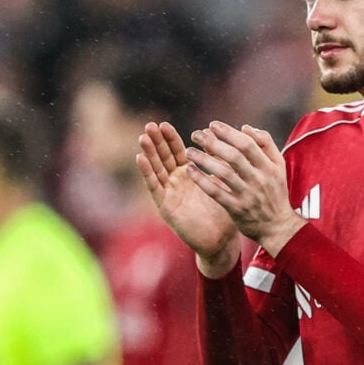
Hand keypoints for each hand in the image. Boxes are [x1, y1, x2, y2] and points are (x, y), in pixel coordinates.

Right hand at [137, 122, 240, 275]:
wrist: (221, 240)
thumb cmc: (223, 211)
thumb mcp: (220, 181)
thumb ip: (217, 161)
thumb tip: (216, 138)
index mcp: (188, 174)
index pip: (177, 152)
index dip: (170, 138)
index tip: (163, 124)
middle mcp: (176, 182)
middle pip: (163, 157)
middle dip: (156, 142)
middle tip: (149, 125)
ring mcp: (169, 194)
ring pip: (156, 169)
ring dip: (149, 153)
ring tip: (143, 137)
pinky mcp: (165, 206)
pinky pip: (155, 187)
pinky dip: (147, 172)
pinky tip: (140, 158)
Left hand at [184, 122, 305, 255]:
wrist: (277, 226)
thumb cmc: (275, 192)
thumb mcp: (279, 166)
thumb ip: (266, 144)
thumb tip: (246, 127)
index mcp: (269, 166)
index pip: (247, 144)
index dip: (229, 133)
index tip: (212, 125)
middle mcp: (259, 179)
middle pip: (234, 156)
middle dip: (213, 143)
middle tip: (196, 134)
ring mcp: (247, 195)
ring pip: (223, 173)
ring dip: (204, 160)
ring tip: (189, 151)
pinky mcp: (237, 209)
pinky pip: (216, 193)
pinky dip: (202, 181)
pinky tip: (190, 171)